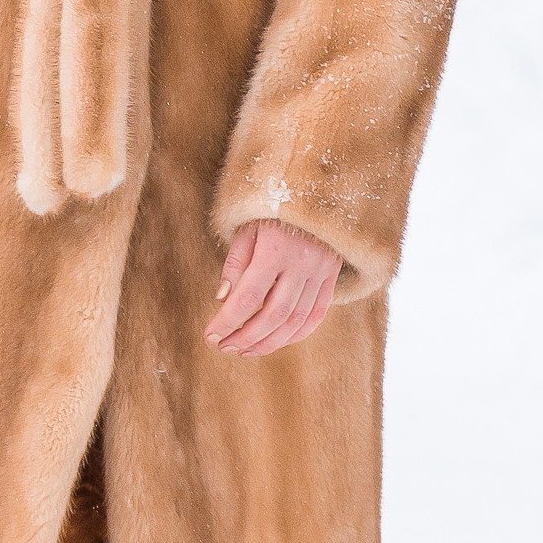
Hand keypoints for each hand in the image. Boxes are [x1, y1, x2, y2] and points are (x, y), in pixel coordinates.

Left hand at [205, 219, 342, 358]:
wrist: (318, 190)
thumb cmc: (273, 208)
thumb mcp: (248, 226)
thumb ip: (236, 263)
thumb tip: (222, 299)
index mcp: (276, 248)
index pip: (249, 296)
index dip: (228, 321)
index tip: (210, 337)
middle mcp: (303, 263)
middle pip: (274, 314)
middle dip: (246, 337)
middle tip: (225, 348)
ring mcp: (321, 272)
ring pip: (296, 320)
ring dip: (269, 342)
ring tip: (245, 352)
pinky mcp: (332, 277)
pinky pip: (316, 315)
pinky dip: (295, 334)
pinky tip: (275, 342)